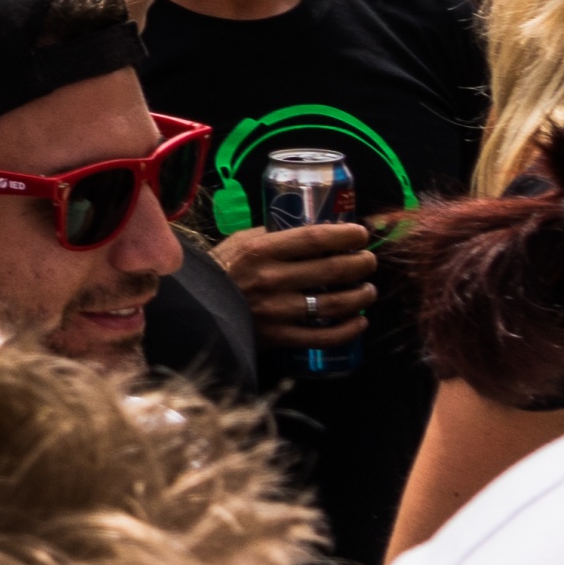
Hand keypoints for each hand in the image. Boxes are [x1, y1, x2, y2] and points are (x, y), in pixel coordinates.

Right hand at [209, 217, 378, 352]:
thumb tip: (309, 227)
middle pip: (332, 269)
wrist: (194, 312)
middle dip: (361, 264)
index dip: (345, 235)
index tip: (361, 233)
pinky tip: (359, 322)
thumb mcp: (239, 243)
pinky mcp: (279, 337)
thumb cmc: (221, 272)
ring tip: (368, 290)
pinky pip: (324, 337)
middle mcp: (272, 279)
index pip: (314, 238)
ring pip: (334, 304)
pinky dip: (349, 330)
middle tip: (369, 261)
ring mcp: (277, 311)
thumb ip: (271, 235)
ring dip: (361, 296)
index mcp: (262, 251)